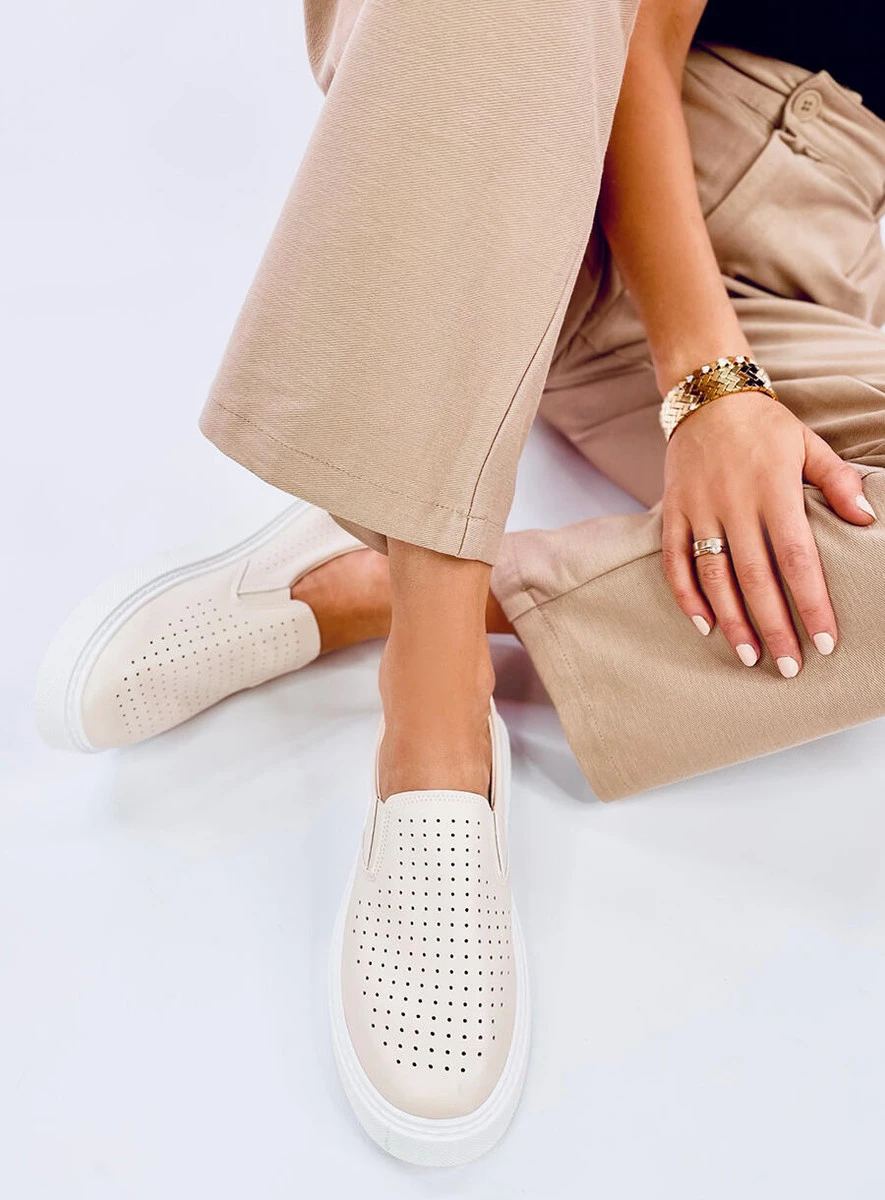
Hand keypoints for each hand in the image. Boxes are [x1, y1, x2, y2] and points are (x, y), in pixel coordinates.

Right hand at [661, 390, 875, 675]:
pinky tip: (704, 626)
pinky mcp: (674, 513)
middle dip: (774, 627)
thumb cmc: (765, 427)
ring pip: (714, 577)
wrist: (707, 397)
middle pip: (756, 578)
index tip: (825, 642)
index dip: (811, 604)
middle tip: (788, 667)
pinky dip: (687, 596)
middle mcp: (734, 505)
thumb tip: (867, 519)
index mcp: (774, 491)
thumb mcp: (809, 444)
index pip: (797, 559)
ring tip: (750, 655)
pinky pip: (675, 562)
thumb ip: (837, 481)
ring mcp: (700, 511)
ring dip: (732, 621)